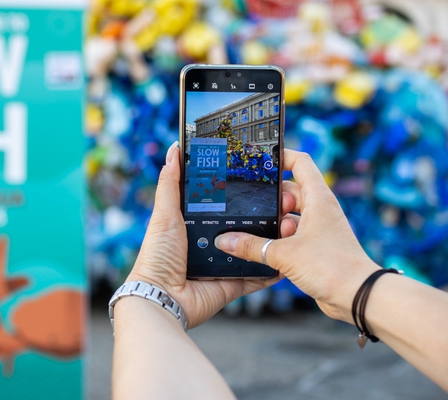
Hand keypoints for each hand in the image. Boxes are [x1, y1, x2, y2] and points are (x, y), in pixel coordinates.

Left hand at [125, 141, 282, 327]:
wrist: (162, 297)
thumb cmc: (157, 257)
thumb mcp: (164, 214)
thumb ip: (171, 184)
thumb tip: (173, 150)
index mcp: (196, 224)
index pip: (222, 204)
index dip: (239, 192)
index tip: (259, 177)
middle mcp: (212, 243)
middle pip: (243, 225)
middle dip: (263, 214)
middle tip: (283, 200)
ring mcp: (224, 264)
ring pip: (254, 248)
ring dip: (271, 239)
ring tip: (289, 223)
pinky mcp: (233, 283)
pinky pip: (257, 275)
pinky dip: (271, 268)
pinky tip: (286, 256)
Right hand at [213, 149, 379, 323]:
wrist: (356, 296)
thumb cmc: (332, 267)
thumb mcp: (284, 254)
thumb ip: (252, 246)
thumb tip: (226, 240)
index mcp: (318, 199)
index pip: (300, 163)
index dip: (280, 157)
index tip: (259, 161)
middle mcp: (320, 210)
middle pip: (290, 191)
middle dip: (271, 199)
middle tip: (253, 207)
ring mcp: (319, 229)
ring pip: (290, 216)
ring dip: (275, 224)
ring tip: (260, 233)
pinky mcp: (316, 248)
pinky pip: (293, 236)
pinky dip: (279, 240)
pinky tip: (264, 251)